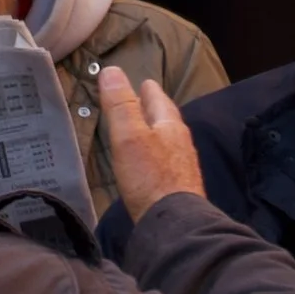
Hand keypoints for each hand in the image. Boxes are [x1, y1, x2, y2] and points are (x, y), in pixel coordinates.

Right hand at [100, 72, 204, 221]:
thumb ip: (120, 104)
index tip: (143, 82)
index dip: (147, 89)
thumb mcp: (129, 136)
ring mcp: (182, 165)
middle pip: (165, 119)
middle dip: (153, 109)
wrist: (173, 223)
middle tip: (141, 103)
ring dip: (155, 131)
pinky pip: (166, 161)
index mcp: (169, 125)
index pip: (158, 98)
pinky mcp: (179, 186)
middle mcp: (180, 142)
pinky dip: (156, 154)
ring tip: (143, 130)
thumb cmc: (149, 176)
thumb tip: (111, 70)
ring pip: (167, 140)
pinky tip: (149, 164)